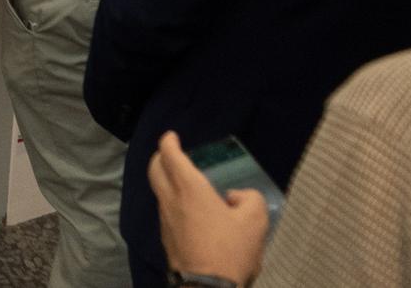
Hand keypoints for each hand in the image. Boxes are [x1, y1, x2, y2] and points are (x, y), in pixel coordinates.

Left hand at [148, 133, 267, 285]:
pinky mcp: (166, 238)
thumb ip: (249, 198)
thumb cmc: (231, 249)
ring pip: (159, 191)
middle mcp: (171, 199)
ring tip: (186, 184)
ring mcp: (164, 220)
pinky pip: (166, 211)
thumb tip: (234, 197)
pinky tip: (190, 212)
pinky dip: (173, 201)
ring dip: (167, 181)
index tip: (171, 136)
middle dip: (160, 157)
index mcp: (189, 189)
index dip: (168, 142)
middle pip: (155, 169)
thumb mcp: (255, 220)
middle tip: (171, 153)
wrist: (208, 287)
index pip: (170, 155)